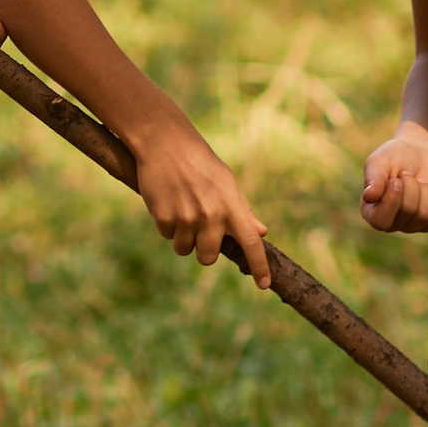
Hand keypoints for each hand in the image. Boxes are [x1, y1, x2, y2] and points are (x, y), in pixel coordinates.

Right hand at [125, 113, 271, 286]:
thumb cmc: (199, 161)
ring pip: (185, 249)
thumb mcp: (225, 181)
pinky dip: (167, 224)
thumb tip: (261, 231)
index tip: (264, 285)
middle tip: (199, 230)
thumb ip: (242, 209)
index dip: (258, 266)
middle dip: (203, 250)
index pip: (250, 242)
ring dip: (183, 237)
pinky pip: (167, 236)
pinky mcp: (165, 218)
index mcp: (231, 204)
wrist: (164, 142)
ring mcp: (187, 218)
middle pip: (208, 258)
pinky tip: (167, 200)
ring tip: (181, 208)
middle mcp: (211, 215)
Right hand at [361, 124, 427, 233]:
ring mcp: (411, 225)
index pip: (380, 220)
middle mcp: (390, 223)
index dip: (392, 199)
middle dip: (411, 186)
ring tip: (419, 179)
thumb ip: (373, 177)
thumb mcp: (380, 161)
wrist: (420, 152)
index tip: (396, 179)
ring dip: (425, 190)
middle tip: (407, 174)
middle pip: (407, 212)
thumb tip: (369, 197)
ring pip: (425, 216)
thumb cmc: (394, 156)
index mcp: (371, 211)